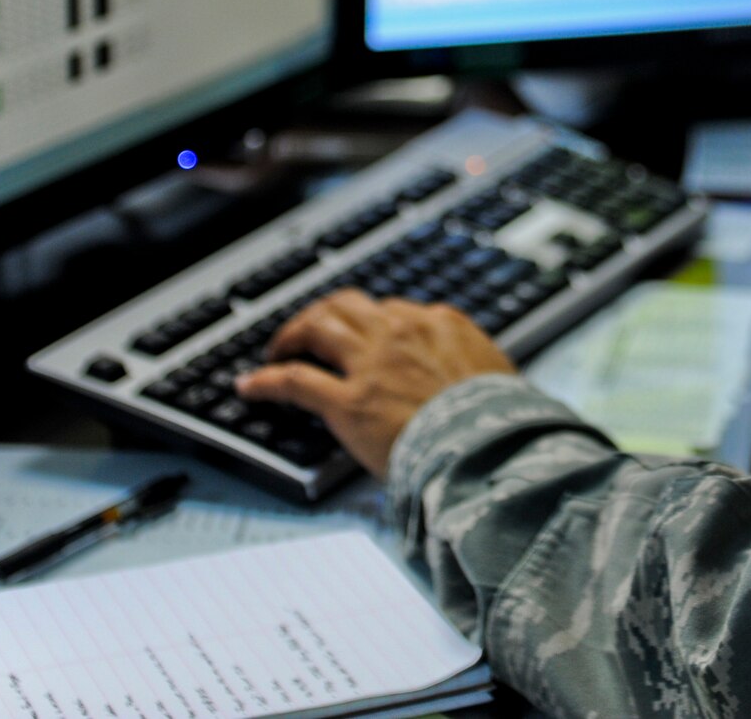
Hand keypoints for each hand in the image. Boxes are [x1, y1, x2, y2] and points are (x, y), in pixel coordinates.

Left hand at [234, 289, 516, 478]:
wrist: (490, 445)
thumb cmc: (501, 421)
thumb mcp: (498, 375)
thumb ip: (473, 364)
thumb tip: (476, 375)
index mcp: (440, 322)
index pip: (394, 310)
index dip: (372, 322)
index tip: (364, 335)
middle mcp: (399, 332)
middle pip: (347, 305)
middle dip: (325, 313)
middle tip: (311, 330)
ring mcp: (370, 364)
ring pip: (317, 328)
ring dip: (292, 334)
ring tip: (278, 348)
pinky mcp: (346, 401)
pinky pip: (294, 381)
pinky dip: (266, 381)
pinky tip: (250, 386)